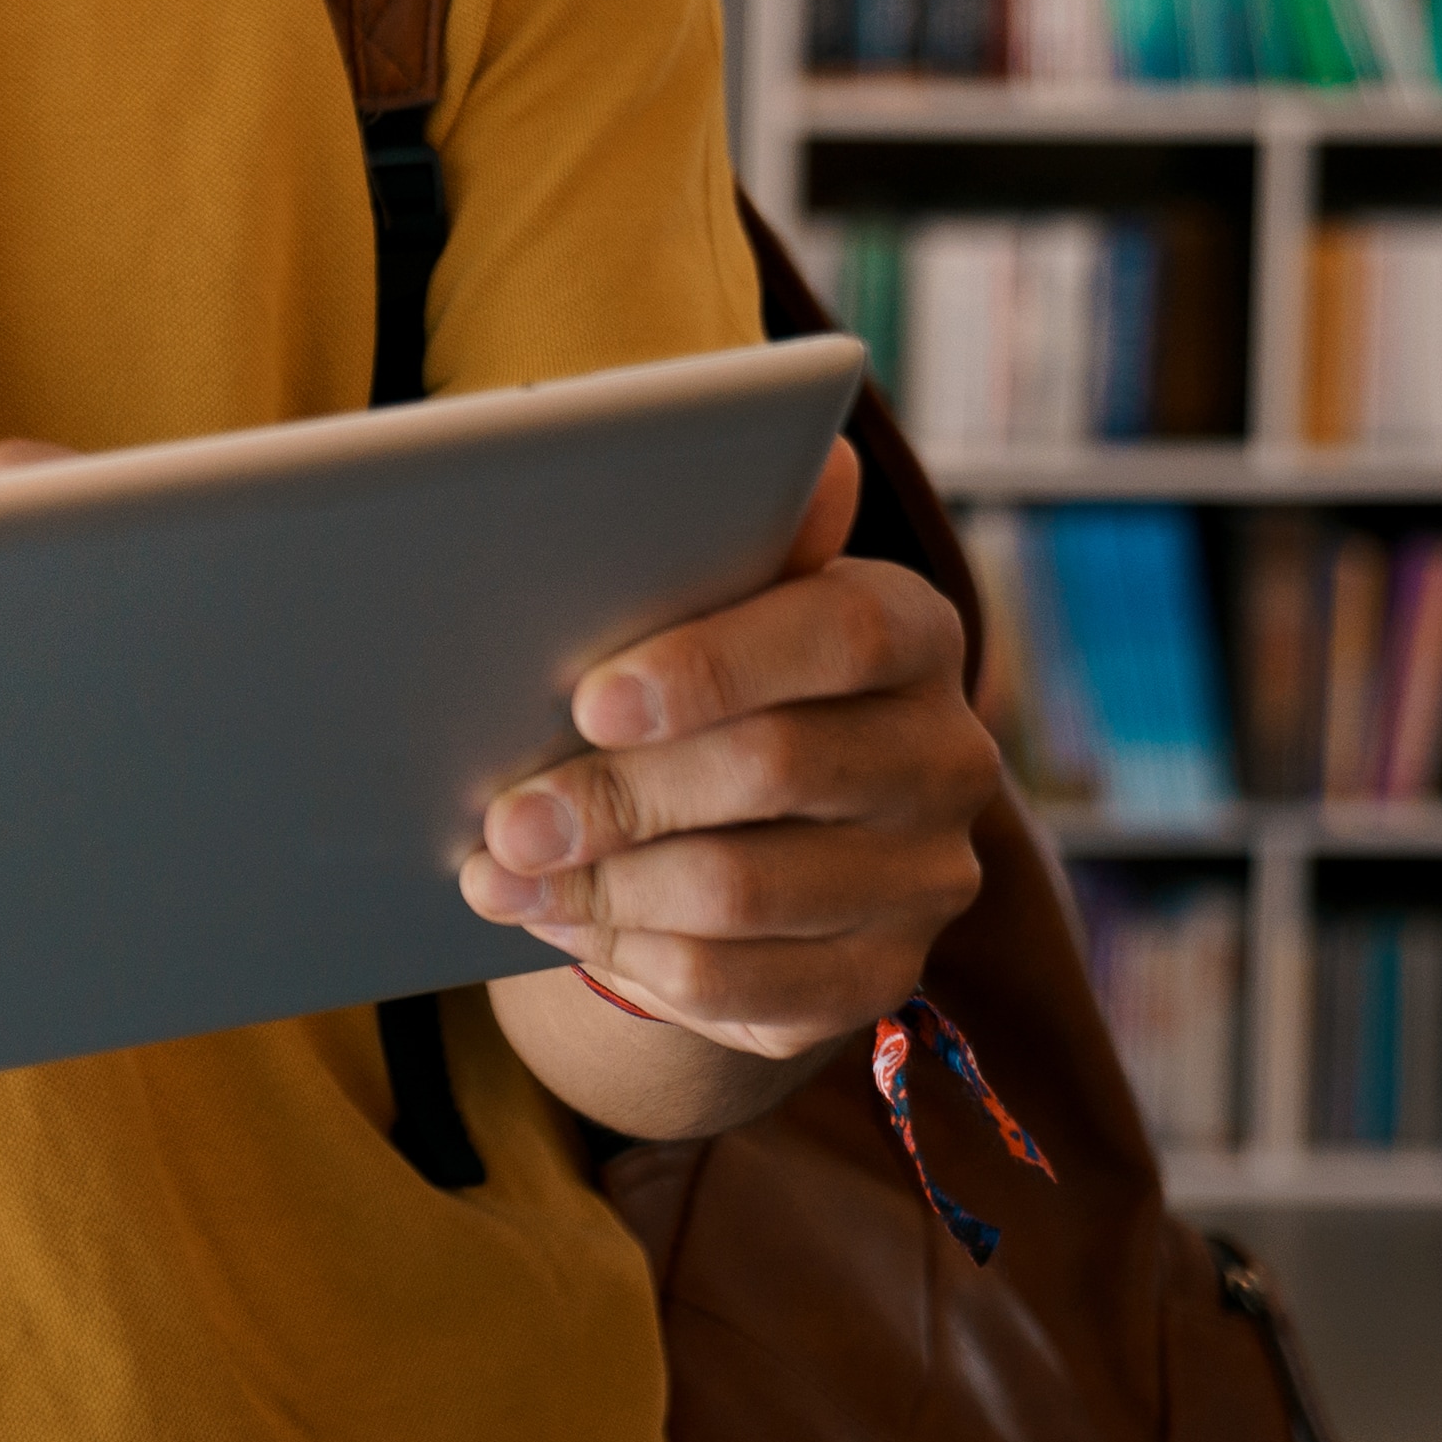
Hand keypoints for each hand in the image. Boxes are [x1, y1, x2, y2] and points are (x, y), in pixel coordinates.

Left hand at [457, 440, 995, 1061]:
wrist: (743, 820)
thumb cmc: (701, 672)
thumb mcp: (706, 595)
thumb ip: (727, 534)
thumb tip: (812, 453)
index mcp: (911, 630)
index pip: (839, 632)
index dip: (712, 664)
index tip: (590, 697)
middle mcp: (945, 755)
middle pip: (777, 770)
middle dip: (616, 794)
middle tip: (503, 818)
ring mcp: (923, 878)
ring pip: (747, 893)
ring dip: (602, 886)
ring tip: (496, 874)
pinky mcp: (877, 977)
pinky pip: (747, 989)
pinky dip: (634, 957)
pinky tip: (555, 922)